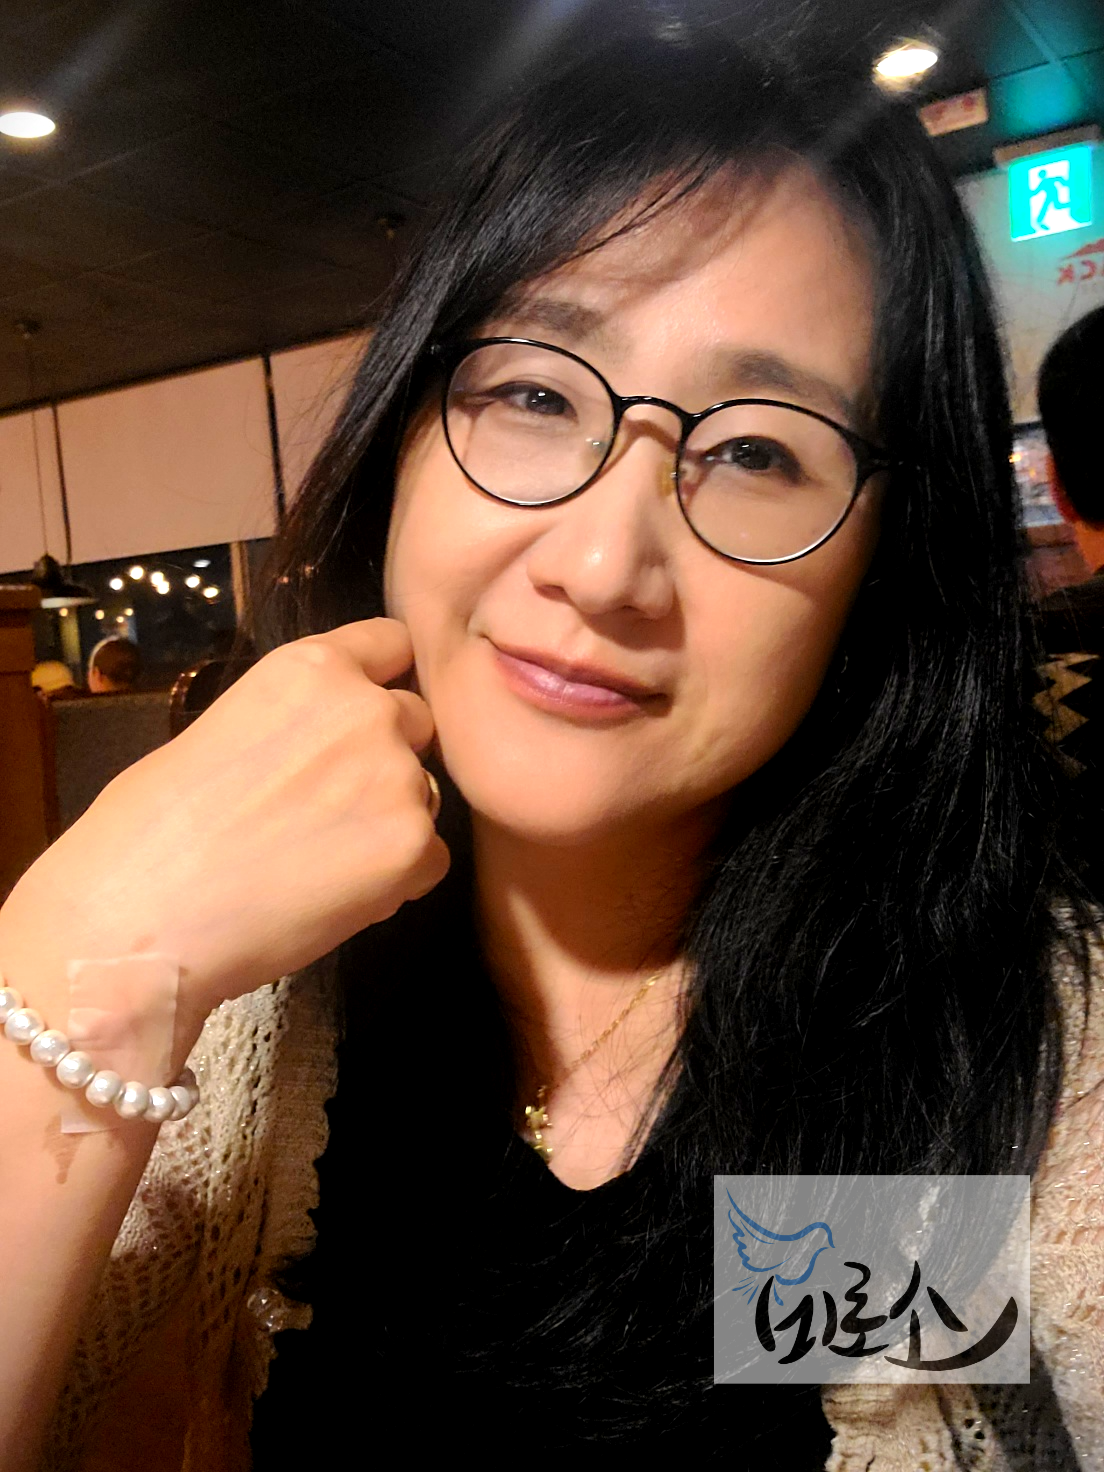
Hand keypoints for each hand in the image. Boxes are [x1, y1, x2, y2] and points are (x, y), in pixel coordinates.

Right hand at [1, 620, 448, 1024]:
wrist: (141, 918)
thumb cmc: (150, 829)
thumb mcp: (220, 728)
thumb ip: (292, 722)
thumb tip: (318, 746)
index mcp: (311, 667)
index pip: (392, 644)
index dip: (383, 680)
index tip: (370, 708)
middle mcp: (367, 710)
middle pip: (416, 723)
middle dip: (388, 757)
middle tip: (332, 805)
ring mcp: (398, 779)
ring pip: (425, 795)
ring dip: (392, 822)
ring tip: (320, 861)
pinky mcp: (413, 849)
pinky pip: (431, 859)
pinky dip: (399, 880)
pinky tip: (335, 895)